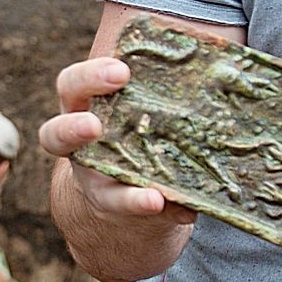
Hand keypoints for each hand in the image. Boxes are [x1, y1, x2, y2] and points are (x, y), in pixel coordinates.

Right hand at [38, 56, 196, 223]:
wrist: (122, 184)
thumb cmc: (134, 123)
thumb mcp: (138, 101)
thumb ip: (163, 86)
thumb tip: (226, 69)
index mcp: (83, 107)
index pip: (71, 85)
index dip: (89, 77)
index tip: (122, 70)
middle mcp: (78, 146)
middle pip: (55, 134)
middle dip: (73, 129)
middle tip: (95, 126)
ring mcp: (94, 182)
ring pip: (94, 190)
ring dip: (123, 195)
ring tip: (153, 199)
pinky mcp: (116, 209)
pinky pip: (134, 213)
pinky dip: (162, 211)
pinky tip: (186, 209)